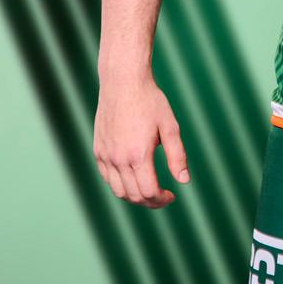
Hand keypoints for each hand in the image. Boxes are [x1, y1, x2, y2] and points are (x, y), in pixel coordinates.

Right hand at [93, 74, 189, 207]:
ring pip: (118, 190)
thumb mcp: (170, 126)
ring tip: (149, 190)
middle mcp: (118, 159)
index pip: (149, 192)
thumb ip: (177, 156)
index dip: (162, 200)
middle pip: (133, 196)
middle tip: (163, 196)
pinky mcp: (98, 150)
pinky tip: (132, 177)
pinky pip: (107, 177)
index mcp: (138, 155)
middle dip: (150, 201)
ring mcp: (105, 156)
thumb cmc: (150, 101)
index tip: (172, 195)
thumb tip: (184, 181)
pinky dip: (119, 185)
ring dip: (134, 196)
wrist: (124, 82)